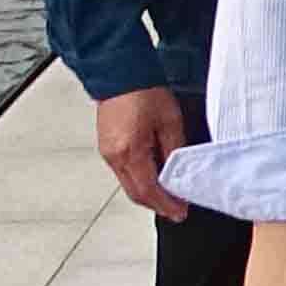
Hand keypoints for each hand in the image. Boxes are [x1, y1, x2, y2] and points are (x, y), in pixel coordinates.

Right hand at [92, 85, 194, 217]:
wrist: (120, 73)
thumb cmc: (144, 91)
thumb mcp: (170, 122)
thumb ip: (175, 150)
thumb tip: (179, 172)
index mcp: (130, 152)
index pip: (149, 190)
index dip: (166, 205)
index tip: (179, 212)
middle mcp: (114, 156)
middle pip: (136, 193)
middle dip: (157, 204)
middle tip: (176, 209)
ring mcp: (107, 152)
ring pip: (128, 184)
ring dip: (147, 193)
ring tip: (168, 195)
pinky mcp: (106, 146)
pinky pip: (123, 172)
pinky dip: (139, 180)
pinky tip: (153, 177)